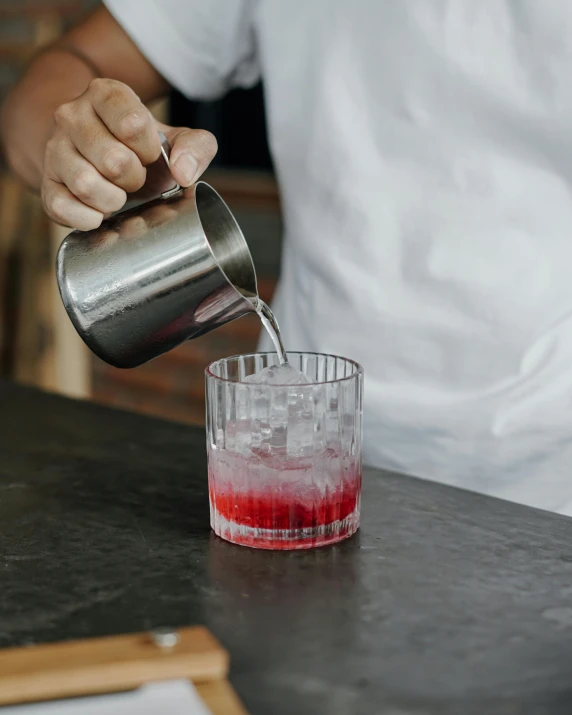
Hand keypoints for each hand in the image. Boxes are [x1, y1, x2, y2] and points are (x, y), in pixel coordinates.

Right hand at [42, 78, 216, 229]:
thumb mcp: (176, 139)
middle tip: (134, 178)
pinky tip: (99, 213)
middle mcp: (72, 115)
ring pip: (85, 184)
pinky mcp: (46, 183)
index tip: (149, 155)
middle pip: (114, 160)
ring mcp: (54, 149)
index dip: (149, 150)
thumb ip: (197, 147)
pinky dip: (88, 218)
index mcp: (106, 95)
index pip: (133, 123)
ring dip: (113, 200)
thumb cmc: (141, 147)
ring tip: (118, 195)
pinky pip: (61, 207)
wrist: (98, 155)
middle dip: (134, 179)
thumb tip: (184, 173)